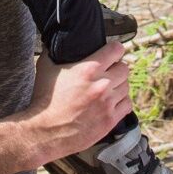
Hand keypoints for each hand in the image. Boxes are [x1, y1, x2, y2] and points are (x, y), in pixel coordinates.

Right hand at [27, 40, 131, 160]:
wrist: (45, 131)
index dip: (115, 49)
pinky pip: (127, 105)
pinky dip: (121, 103)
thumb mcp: (45, 68)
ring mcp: (108, 103)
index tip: (112, 52)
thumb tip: (53, 41)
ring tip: (108, 89)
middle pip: (124, 68)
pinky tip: (112, 103)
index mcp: (89, 69)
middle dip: (116, 68)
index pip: (117, 50)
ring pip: (126, 86)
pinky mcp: (110, 120)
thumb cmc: (45, 100)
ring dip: (118, 86)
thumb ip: (52, 51)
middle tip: (108, 73)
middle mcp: (102, 84)